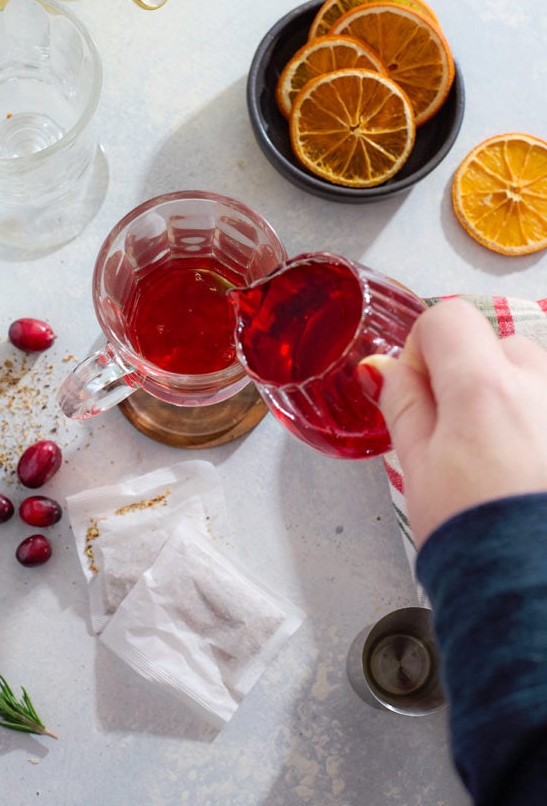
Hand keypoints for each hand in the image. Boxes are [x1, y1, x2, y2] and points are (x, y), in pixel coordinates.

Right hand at [359, 298, 546, 546]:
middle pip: (496, 345)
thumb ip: (402, 404)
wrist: (532, 594)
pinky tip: (529, 472)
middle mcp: (541, 386)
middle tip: (459, 436)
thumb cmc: (477, 542)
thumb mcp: (418, 469)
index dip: (423, 348)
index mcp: (485, 388)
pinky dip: (539, 425)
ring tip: (502, 461)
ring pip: (534, 377)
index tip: (420, 388)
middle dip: (472, 376)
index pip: (447, 317)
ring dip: (514, 400)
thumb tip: (382, 368)